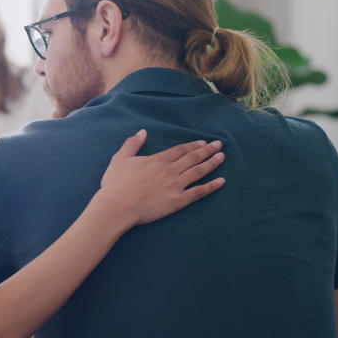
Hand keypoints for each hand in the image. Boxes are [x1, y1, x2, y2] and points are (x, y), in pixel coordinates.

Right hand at [96, 129, 224, 226]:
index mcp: (157, 160)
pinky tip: (221, 181)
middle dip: (207, 150)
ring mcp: (176, 185)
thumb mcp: (120, 159)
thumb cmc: (115, 184)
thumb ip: (132, 144)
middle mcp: (170, 170)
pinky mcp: (178, 201)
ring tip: (222, 157)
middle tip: (219, 145)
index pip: (180, 150)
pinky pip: (199, 192)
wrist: (117, 206)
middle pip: (193, 158)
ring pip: (199, 171)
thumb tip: (142, 132)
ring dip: (212, 163)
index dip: (192, 145)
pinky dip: (212, 186)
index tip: (203, 142)